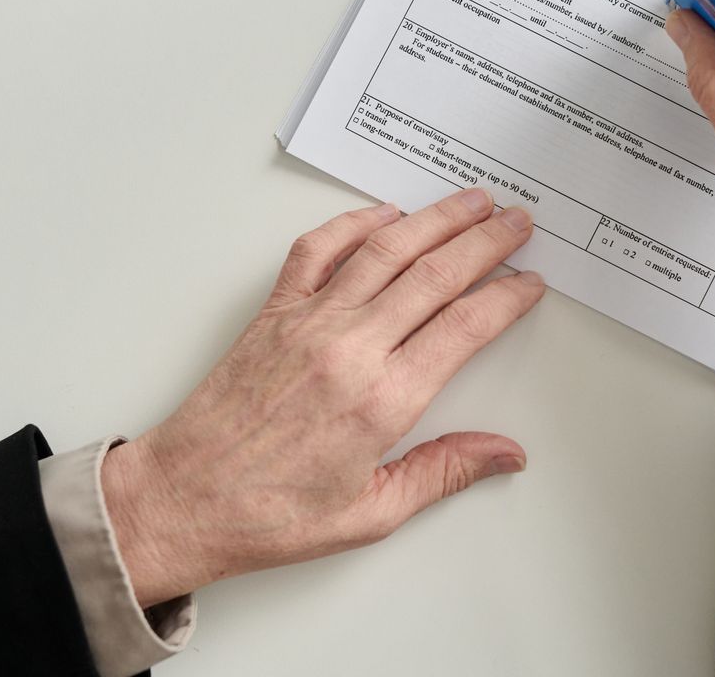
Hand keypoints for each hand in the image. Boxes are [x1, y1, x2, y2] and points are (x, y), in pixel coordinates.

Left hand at [99, 189, 545, 605]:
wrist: (183, 499)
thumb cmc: (270, 513)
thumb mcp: (371, 512)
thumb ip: (444, 472)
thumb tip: (506, 453)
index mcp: (381, 401)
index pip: (464, 328)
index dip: (507, 297)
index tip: (530, 283)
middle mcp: (349, 349)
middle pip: (435, 275)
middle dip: (486, 241)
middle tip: (518, 221)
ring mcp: (308, 323)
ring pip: (385, 250)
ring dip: (436, 219)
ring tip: (471, 201)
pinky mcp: (273, 313)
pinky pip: (318, 250)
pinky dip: (354, 223)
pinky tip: (384, 213)